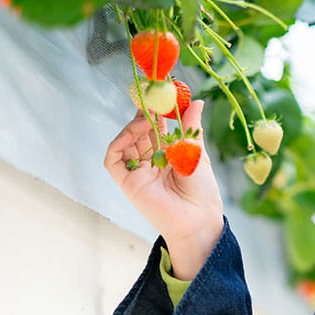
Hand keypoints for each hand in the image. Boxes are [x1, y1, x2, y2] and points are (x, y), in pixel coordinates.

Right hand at [104, 100, 223, 278]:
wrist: (198, 220)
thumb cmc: (202, 191)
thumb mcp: (197, 153)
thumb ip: (192, 128)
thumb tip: (197, 101)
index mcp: (169, 156)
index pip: (157, 129)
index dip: (157, 112)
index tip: (162, 95)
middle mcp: (151, 163)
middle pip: (140, 133)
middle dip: (144, 115)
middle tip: (152, 99)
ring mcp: (138, 172)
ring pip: (125, 142)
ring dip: (133, 127)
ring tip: (147, 116)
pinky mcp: (128, 183)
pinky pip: (113, 160)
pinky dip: (118, 143)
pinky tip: (132, 132)